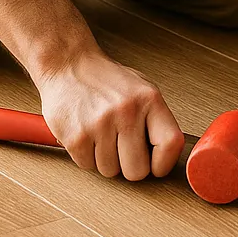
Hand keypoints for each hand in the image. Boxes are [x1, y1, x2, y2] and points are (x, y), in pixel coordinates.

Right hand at [35, 46, 185, 179]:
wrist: (67, 64)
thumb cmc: (105, 79)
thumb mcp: (140, 89)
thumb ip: (156, 119)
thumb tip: (168, 153)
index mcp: (148, 98)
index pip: (170, 144)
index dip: (163, 163)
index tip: (156, 165)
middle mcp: (126, 110)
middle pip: (137, 170)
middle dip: (129, 165)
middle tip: (121, 146)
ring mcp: (100, 124)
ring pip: (110, 171)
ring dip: (105, 159)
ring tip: (101, 133)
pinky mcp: (76, 136)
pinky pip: (87, 166)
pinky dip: (86, 156)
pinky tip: (86, 134)